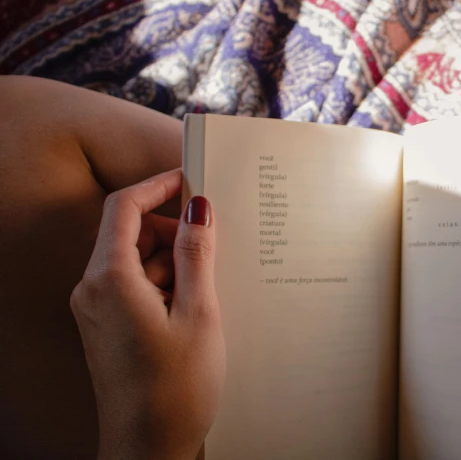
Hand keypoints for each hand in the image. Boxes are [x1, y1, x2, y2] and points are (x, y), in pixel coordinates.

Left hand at [70, 169, 224, 459]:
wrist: (148, 448)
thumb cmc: (175, 387)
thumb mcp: (199, 312)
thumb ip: (197, 253)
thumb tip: (198, 207)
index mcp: (109, 280)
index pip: (124, 208)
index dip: (158, 187)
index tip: (191, 181)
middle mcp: (93, 289)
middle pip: (130, 232)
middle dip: (172, 230)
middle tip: (214, 244)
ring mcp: (97, 308)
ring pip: (136, 259)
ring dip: (173, 260)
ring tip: (209, 288)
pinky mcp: (108, 324)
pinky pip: (135, 284)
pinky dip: (166, 282)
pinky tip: (195, 306)